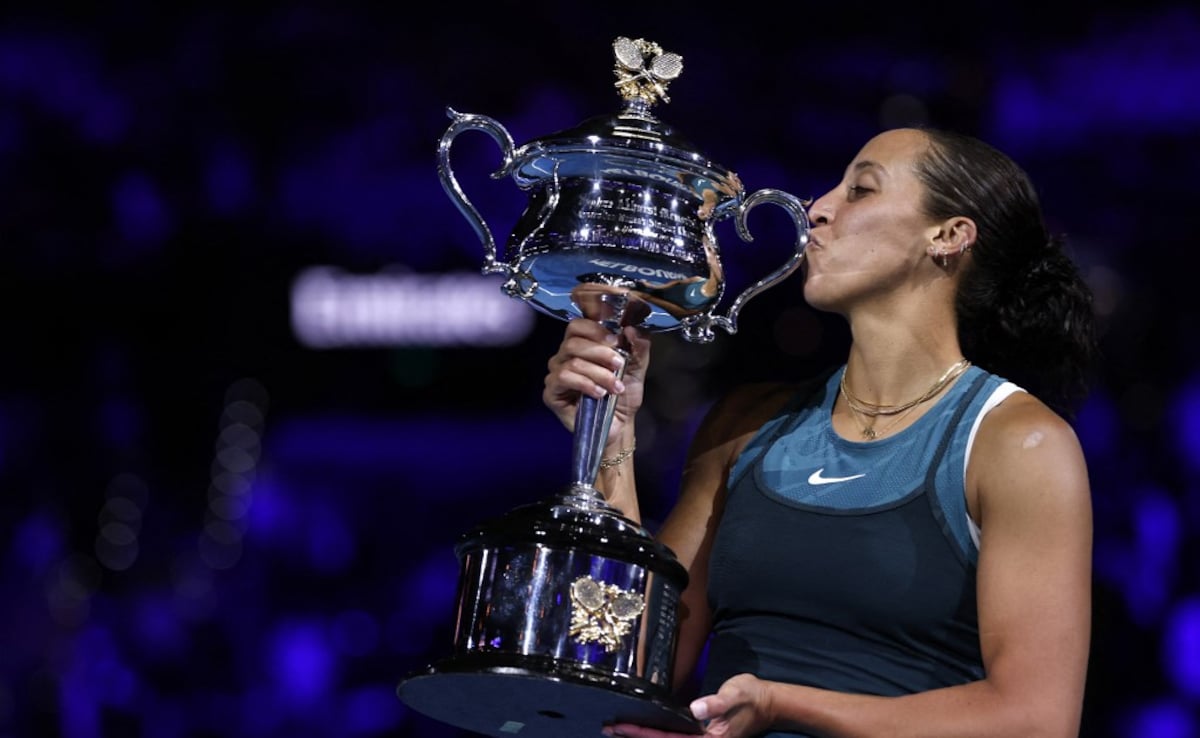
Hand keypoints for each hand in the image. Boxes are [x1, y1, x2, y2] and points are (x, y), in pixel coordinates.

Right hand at [542, 318, 650, 440]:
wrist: (620, 424)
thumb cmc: (623, 394)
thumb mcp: (637, 367)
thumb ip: (638, 346)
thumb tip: (631, 328)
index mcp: (582, 345)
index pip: (578, 325)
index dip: (594, 327)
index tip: (616, 338)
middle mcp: (564, 356)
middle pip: (573, 341)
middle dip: (601, 352)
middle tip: (619, 364)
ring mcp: (556, 374)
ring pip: (572, 361)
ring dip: (599, 373)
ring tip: (615, 387)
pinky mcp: (551, 392)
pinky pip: (563, 378)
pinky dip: (585, 384)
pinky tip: (599, 393)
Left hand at [602, 674, 773, 737]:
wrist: (768, 703)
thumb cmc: (751, 698)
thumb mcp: (735, 695)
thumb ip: (716, 703)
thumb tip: (695, 710)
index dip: (643, 734)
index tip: (621, 727)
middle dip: (635, 737)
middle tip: (608, 728)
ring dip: (643, 736)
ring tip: (618, 730)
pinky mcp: (702, 734)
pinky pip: (674, 736)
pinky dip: (657, 733)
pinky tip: (644, 728)